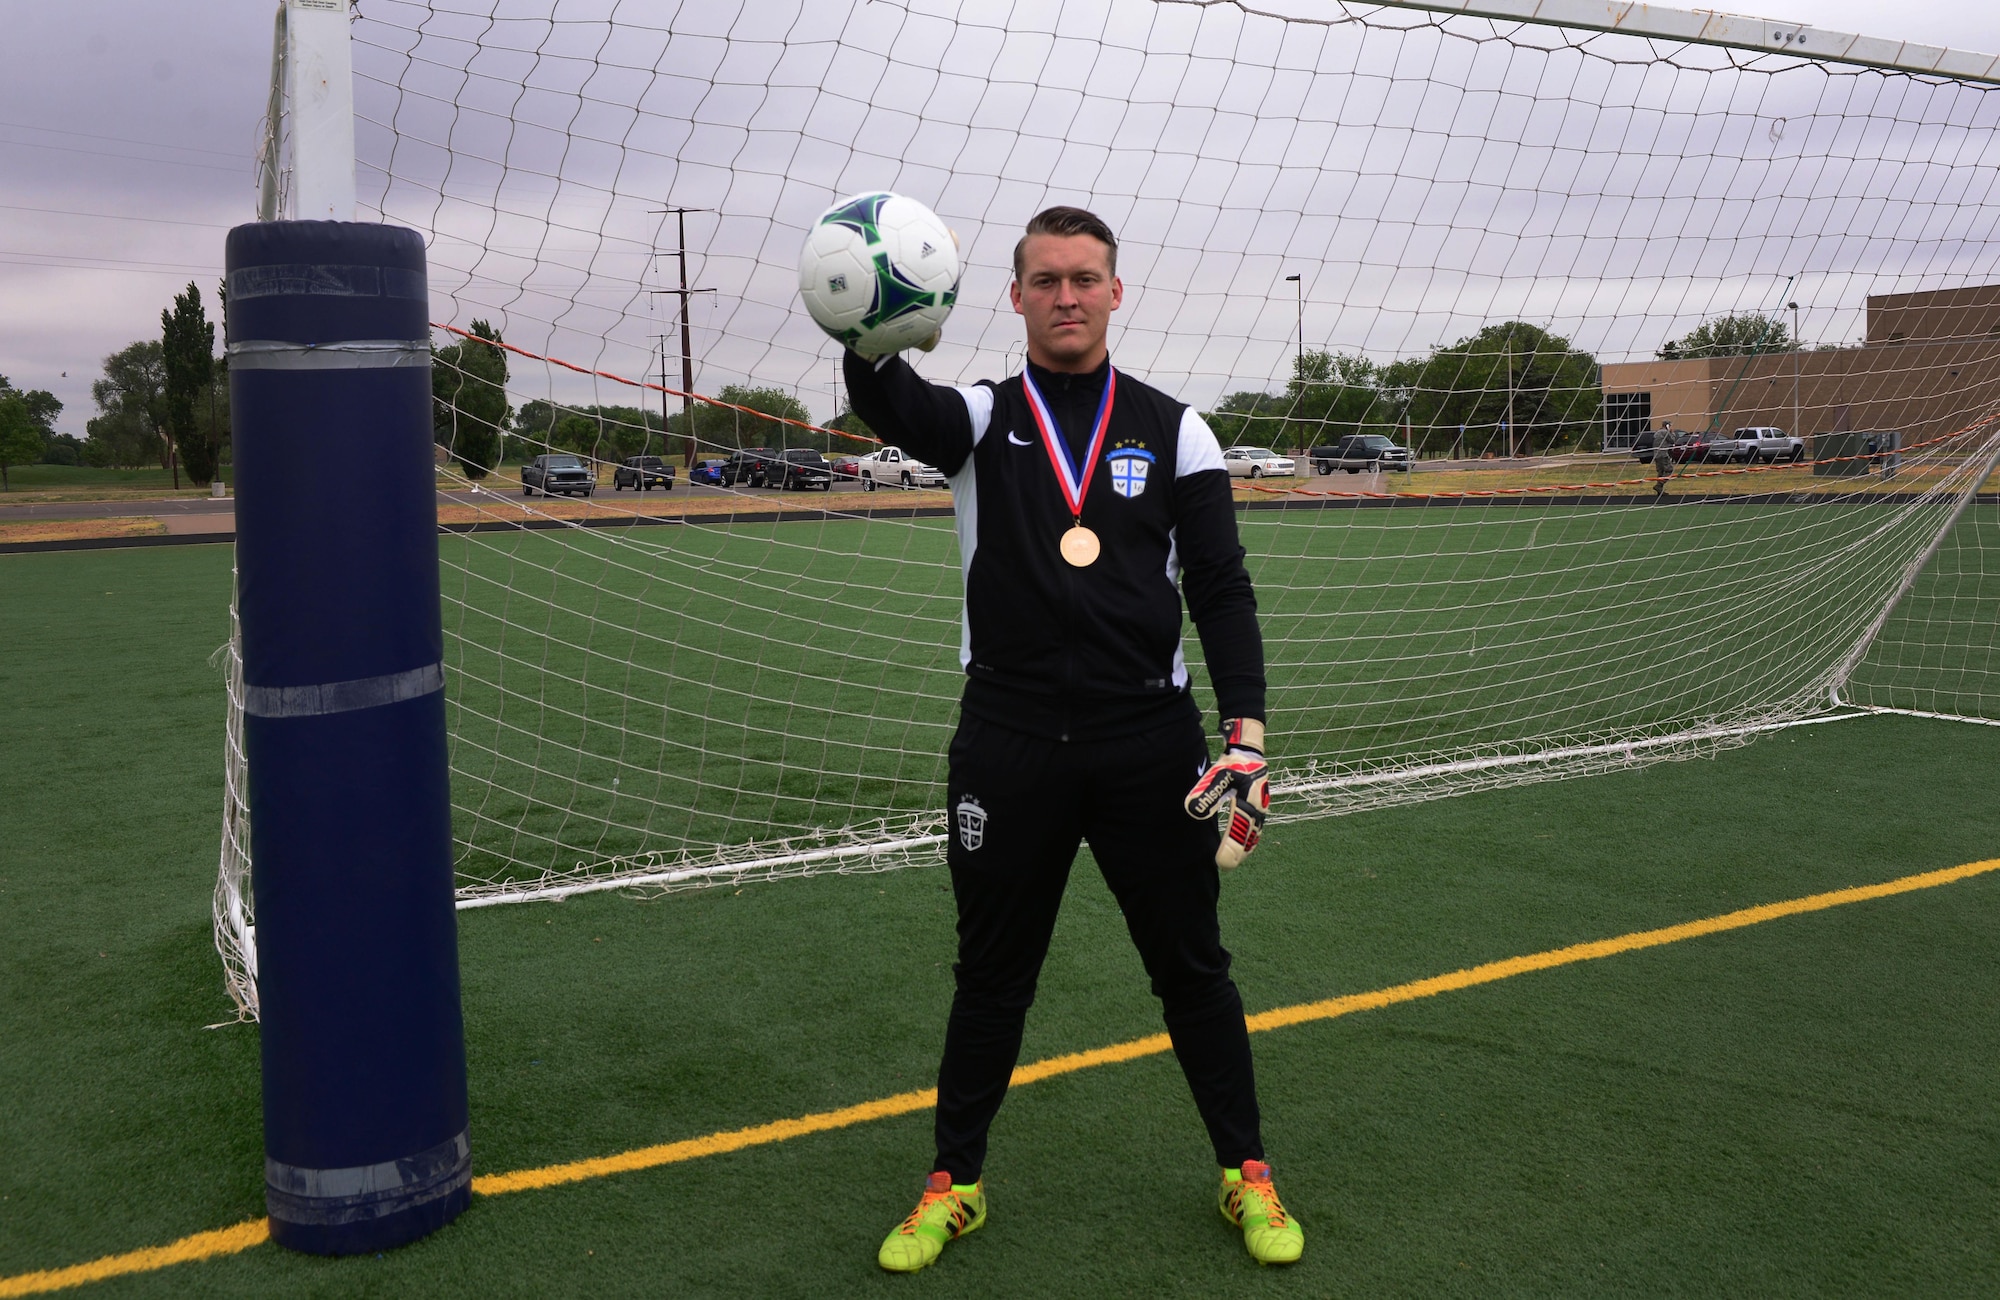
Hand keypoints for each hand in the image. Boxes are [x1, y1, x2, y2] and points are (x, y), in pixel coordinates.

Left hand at [1183, 719, 1269, 870]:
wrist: (1248, 751)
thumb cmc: (1233, 762)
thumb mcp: (1218, 774)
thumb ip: (1207, 792)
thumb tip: (1193, 811)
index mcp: (1248, 801)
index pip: (1239, 830)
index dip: (1231, 848)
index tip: (1221, 862)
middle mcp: (1257, 807)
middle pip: (1249, 836)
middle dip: (1238, 853)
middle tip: (1225, 867)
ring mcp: (1260, 807)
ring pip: (1254, 834)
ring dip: (1244, 848)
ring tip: (1232, 861)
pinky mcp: (1258, 806)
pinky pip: (1255, 828)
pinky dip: (1248, 840)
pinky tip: (1242, 846)